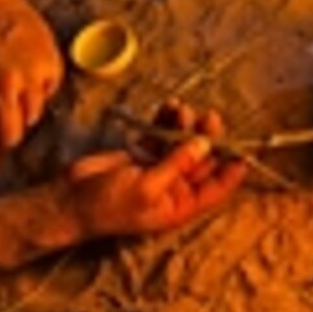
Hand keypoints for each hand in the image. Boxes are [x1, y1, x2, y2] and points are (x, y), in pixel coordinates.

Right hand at [52, 119, 246, 238]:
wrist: (69, 200)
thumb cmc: (107, 205)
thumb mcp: (147, 188)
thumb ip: (177, 164)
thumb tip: (204, 144)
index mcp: (181, 205)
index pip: (216, 188)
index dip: (232, 170)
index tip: (243, 149)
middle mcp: (174, 188)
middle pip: (202, 161)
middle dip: (208, 139)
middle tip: (210, 117)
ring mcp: (159, 169)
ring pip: (182, 144)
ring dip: (185, 126)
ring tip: (182, 110)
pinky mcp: (142, 153)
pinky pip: (161, 134)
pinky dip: (166, 121)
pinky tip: (170, 106)